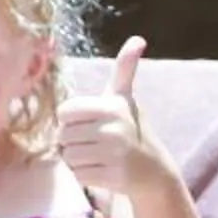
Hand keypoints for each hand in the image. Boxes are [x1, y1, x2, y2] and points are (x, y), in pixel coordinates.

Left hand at [57, 36, 170, 199]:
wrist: (154, 170)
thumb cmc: (131, 128)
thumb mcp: (124, 98)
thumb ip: (125, 69)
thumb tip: (138, 39)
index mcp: (111, 106)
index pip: (64, 112)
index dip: (71, 120)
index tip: (88, 122)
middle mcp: (114, 129)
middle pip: (63, 135)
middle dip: (72, 141)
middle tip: (94, 142)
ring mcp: (115, 155)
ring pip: (68, 156)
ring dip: (77, 159)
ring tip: (97, 156)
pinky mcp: (114, 178)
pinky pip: (78, 175)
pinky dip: (84, 175)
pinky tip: (102, 171)